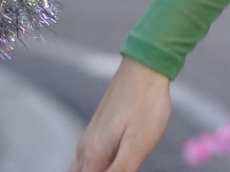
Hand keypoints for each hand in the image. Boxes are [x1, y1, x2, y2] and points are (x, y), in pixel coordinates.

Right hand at [70, 57, 170, 171]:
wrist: (145, 68)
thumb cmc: (145, 106)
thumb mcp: (138, 144)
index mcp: (93, 157)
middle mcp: (84, 150)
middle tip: (116, 170)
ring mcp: (89, 140)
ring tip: (109, 169)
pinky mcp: (97, 132)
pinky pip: (84, 162)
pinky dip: (88, 171)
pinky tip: (103, 168)